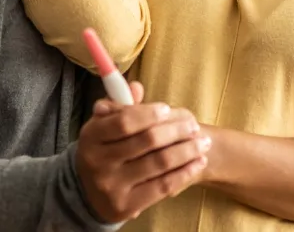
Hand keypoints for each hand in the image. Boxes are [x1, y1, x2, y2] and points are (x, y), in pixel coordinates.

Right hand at [76, 82, 210, 222]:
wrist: (90, 195)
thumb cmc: (106, 151)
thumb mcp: (105, 126)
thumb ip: (121, 106)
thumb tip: (136, 87)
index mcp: (91, 137)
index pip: (124, 122)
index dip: (149, 114)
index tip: (167, 109)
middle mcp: (97, 162)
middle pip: (146, 141)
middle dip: (175, 131)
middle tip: (193, 126)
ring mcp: (112, 186)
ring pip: (159, 163)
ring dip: (187, 150)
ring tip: (203, 143)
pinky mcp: (127, 206)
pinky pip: (163, 186)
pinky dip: (184, 172)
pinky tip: (197, 162)